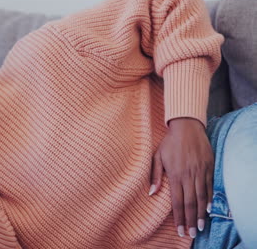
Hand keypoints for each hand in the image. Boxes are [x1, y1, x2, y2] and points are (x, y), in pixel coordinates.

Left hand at [149, 118, 213, 237]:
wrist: (187, 126)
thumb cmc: (169, 142)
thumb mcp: (157, 156)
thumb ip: (155, 175)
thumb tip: (151, 193)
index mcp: (175, 175)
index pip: (177, 201)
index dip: (179, 217)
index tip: (180, 229)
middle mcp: (189, 175)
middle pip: (190, 203)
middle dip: (190, 220)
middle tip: (192, 234)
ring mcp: (200, 171)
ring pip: (202, 197)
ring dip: (200, 214)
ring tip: (200, 226)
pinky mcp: (208, 167)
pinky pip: (209, 186)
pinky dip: (209, 199)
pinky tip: (207, 209)